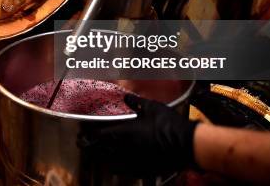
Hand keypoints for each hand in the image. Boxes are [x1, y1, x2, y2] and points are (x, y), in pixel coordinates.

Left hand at [77, 94, 198, 175]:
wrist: (186, 144)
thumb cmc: (168, 124)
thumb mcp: (151, 107)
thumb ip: (136, 102)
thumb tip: (127, 97)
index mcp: (124, 132)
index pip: (98, 135)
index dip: (88, 134)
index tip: (83, 132)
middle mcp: (124, 149)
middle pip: (99, 151)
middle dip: (89, 147)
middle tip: (83, 144)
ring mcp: (133, 161)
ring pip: (109, 162)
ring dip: (100, 158)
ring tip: (95, 154)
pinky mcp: (143, 170)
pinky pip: (124, 171)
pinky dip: (116, 168)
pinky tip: (114, 167)